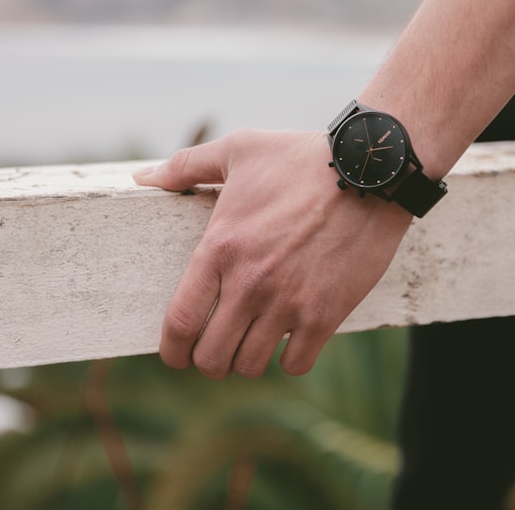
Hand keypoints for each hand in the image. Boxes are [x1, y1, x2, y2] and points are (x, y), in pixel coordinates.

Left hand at [133, 129, 412, 377]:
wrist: (370, 172)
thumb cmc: (303, 158)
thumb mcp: (241, 149)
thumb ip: (187, 165)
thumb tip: (143, 177)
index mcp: (221, 248)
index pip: (179, 322)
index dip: (171, 350)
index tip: (177, 355)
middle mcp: (249, 282)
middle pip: (211, 356)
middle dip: (209, 361)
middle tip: (220, 349)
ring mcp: (289, 302)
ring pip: (250, 365)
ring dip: (248, 360)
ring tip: (256, 343)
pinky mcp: (326, 313)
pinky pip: (296, 364)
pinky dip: (291, 360)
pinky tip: (294, 341)